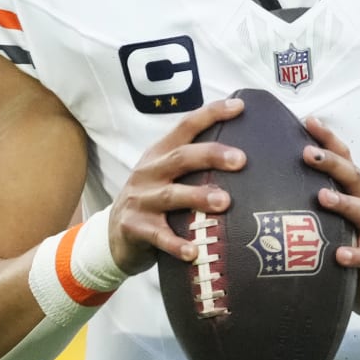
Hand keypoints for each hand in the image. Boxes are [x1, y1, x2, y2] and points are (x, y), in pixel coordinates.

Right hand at [108, 96, 245, 273]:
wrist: (113, 236)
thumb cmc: (154, 202)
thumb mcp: (167, 176)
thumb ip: (195, 165)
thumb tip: (246, 156)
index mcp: (160, 154)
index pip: (185, 127)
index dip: (211, 114)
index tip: (239, 107)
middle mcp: (149, 172)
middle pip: (181, 158)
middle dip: (211, 155)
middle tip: (241, 160)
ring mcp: (141, 200)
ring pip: (171, 195)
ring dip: (198, 197)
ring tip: (224, 202)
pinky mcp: (135, 228)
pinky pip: (159, 236)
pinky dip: (177, 244)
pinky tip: (194, 252)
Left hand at [303, 116, 359, 324]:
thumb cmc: (346, 245)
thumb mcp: (330, 219)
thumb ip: (310, 200)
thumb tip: (268, 179)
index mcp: (355, 193)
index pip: (343, 159)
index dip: (328, 139)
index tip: (308, 121)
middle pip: (353, 178)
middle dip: (332, 163)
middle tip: (307, 153)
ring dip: (343, 203)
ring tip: (322, 198)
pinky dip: (355, 254)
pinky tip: (340, 255)